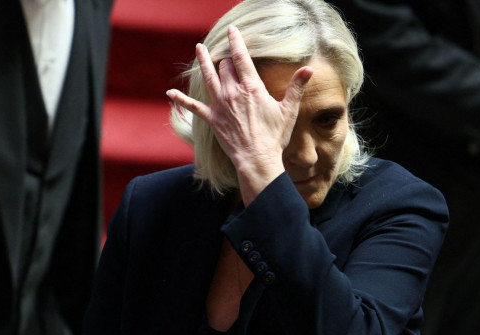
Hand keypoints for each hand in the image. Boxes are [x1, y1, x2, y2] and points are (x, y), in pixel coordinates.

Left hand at [166, 25, 312, 205]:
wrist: (257, 159)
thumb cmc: (274, 136)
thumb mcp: (289, 111)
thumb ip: (296, 87)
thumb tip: (309, 69)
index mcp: (251, 87)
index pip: (242, 58)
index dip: (236, 41)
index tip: (232, 30)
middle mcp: (233, 92)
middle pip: (226, 67)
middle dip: (227, 59)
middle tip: (229, 56)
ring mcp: (220, 105)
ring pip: (208, 77)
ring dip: (203, 61)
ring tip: (199, 48)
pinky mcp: (212, 119)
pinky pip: (193, 106)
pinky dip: (180, 99)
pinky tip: (170, 93)